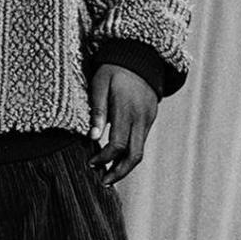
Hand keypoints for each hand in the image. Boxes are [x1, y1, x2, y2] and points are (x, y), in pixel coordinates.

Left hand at [88, 64, 157, 185]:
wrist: (140, 57)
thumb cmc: (114, 70)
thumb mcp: (100, 84)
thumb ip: (96, 110)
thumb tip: (91, 136)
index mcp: (127, 110)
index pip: (118, 145)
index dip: (104, 158)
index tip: (90, 164)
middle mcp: (141, 118)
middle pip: (135, 155)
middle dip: (119, 172)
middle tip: (104, 182)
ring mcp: (148, 119)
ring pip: (140, 151)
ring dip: (125, 165)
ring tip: (108, 174)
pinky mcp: (150, 119)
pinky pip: (141, 141)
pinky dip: (129, 153)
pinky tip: (116, 157)